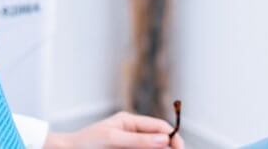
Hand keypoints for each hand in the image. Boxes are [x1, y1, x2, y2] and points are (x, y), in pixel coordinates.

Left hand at [43, 111, 183, 148]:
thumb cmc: (87, 142)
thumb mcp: (114, 139)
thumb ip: (139, 140)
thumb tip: (165, 139)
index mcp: (129, 121)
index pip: (159, 126)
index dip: (173, 136)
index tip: (180, 148)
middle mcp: (132, 132)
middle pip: (159, 139)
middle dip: (170, 147)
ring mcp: (130, 144)